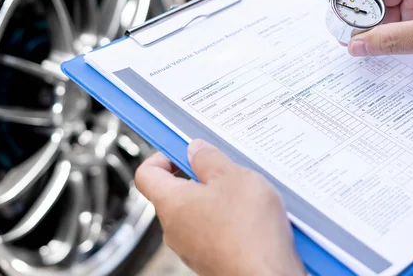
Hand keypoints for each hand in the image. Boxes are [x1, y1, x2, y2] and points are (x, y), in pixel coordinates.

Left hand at [134, 139, 305, 275]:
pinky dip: (230, 223)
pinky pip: (215, 233)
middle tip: (224, 170)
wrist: (266, 275)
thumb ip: (209, 158)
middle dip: (200, 179)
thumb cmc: (248, 230)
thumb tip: (196, 150)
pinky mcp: (211, 260)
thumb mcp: (233, 176)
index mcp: (171, 203)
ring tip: (246, 196)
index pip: (146, 174)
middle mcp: (174, 228)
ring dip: (218, 201)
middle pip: (176, 194)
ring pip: (198, 214)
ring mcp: (192, 248)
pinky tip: (253, 220)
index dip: (162, 157)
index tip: (183, 152)